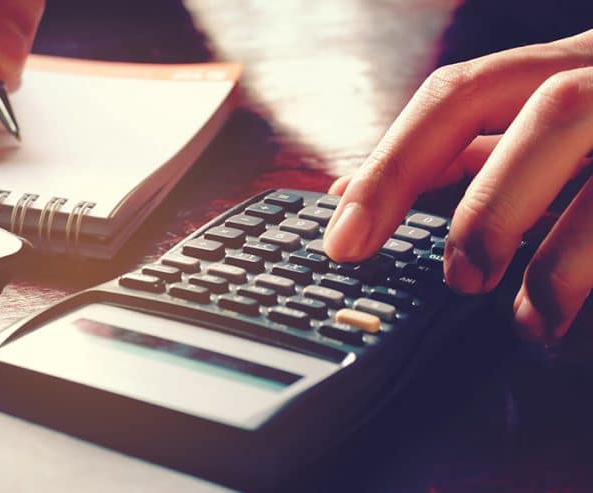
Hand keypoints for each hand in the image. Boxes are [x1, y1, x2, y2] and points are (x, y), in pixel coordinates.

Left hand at [324, 29, 592, 341]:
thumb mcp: (545, 119)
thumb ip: (465, 150)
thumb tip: (354, 190)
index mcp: (565, 63)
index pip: (459, 95)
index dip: (393, 166)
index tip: (341, 239)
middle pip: (552, 113)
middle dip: (491, 203)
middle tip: (459, 279)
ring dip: (563, 257)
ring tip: (529, 320)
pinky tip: (574, 317)